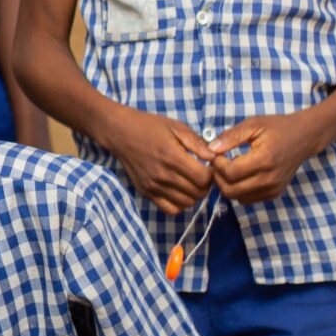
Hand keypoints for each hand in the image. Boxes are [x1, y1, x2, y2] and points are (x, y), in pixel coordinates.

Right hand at [100, 108, 216, 214]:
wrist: (120, 132)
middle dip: (206, 185)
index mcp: (173, 157)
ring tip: (191, 182)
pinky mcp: (146, 192)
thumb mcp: (177, 127)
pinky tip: (180, 191)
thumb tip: (214, 158)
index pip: (203, 178)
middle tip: (202, 174)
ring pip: (186, 203)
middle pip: (197, 193)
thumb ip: (197, 143)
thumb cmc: (150, 126)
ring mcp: (153, 186)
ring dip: (194, 195)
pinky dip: (180, 204)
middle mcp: (163, 175)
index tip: (209, 166)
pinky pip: (170, 209)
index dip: (212, 174)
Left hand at [207, 111, 327, 202]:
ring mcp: (273, 189)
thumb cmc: (277, 128)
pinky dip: (238, 190)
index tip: (216, 154)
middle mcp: (269, 179)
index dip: (217, 165)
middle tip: (218, 163)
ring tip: (228, 168)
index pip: (230, 173)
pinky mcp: (274, 194)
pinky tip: (240, 175)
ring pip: (237, 198)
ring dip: (227, 185)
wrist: (305, 137)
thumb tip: (211, 149)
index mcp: (264, 159)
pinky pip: (247, 199)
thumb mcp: (253, 125)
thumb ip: (230, 137)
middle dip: (218, 178)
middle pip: (230, 190)